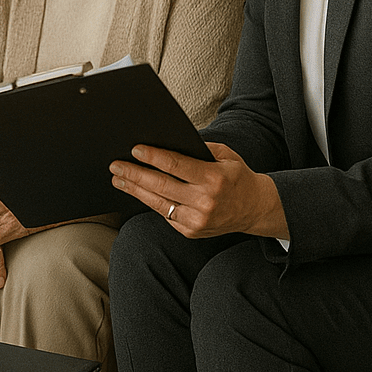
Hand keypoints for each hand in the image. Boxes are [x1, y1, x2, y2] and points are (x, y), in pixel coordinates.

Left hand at [110, 141, 288, 238]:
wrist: (255, 209)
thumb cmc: (236, 177)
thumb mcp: (225, 156)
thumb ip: (199, 149)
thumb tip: (166, 140)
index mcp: (214, 178)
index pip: (176, 166)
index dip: (153, 157)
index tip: (135, 149)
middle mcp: (204, 201)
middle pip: (161, 185)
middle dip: (135, 173)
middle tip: (116, 165)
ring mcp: (196, 219)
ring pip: (157, 202)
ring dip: (134, 189)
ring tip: (118, 179)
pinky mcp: (190, 231)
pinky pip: (164, 214)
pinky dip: (149, 201)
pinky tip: (136, 191)